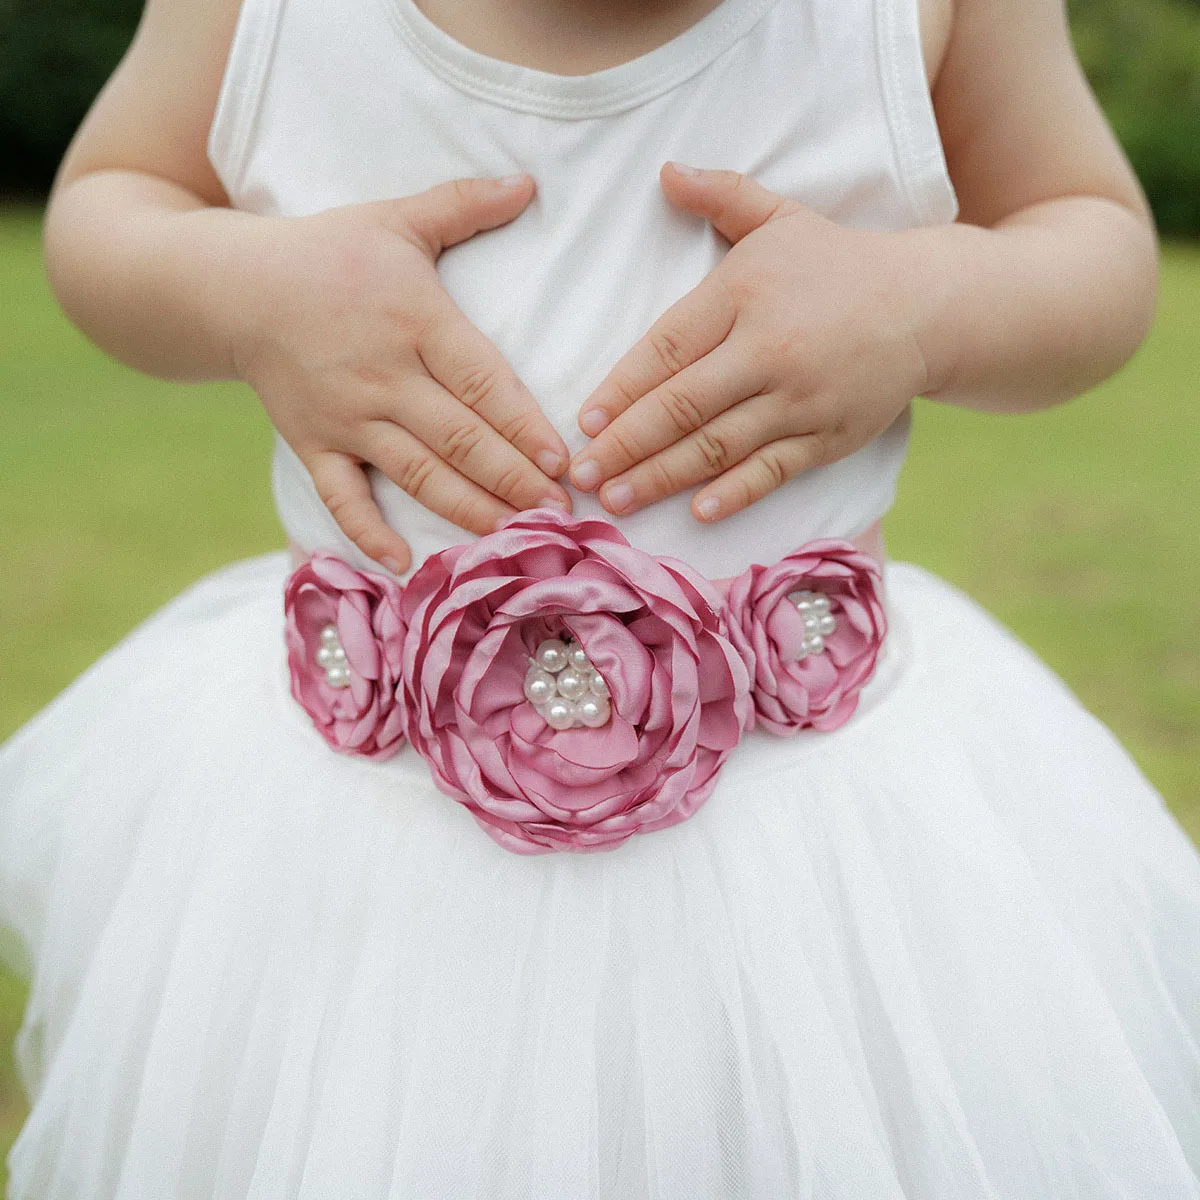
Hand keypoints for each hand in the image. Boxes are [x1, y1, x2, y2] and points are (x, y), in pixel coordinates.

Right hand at [232, 175, 569, 572]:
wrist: (232, 286)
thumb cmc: (327, 253)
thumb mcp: (395, 219)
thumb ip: (463, 204)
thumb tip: (530, 182)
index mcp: (415, 321)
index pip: (483, 383)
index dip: (526, 426)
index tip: (565, 462)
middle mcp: (384, 376)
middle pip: (460, 438)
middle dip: (514, 482)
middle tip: (561, 516)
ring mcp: (346, 416)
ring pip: (417, 473)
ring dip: (468, 511)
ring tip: (514, 541)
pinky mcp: (313, 443)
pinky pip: (342, 497)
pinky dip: (368, 533)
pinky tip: (403, 564)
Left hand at [569, 164, 932, 521]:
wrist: (930, 306)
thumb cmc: (839, 263)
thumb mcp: (781, 218)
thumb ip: (721, 195)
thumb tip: (665, 171)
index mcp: (745, 294)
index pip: (667, 348)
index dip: (622, 388)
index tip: (585, 422)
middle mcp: (769, 350)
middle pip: (683, 405)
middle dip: (626, 445)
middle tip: (581, 475)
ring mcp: (800, 399)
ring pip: (719, 446)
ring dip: (662, 477)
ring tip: (616, 501)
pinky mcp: (828, 437)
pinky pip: (773, 471)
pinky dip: (736, 493)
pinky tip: (698, 513)